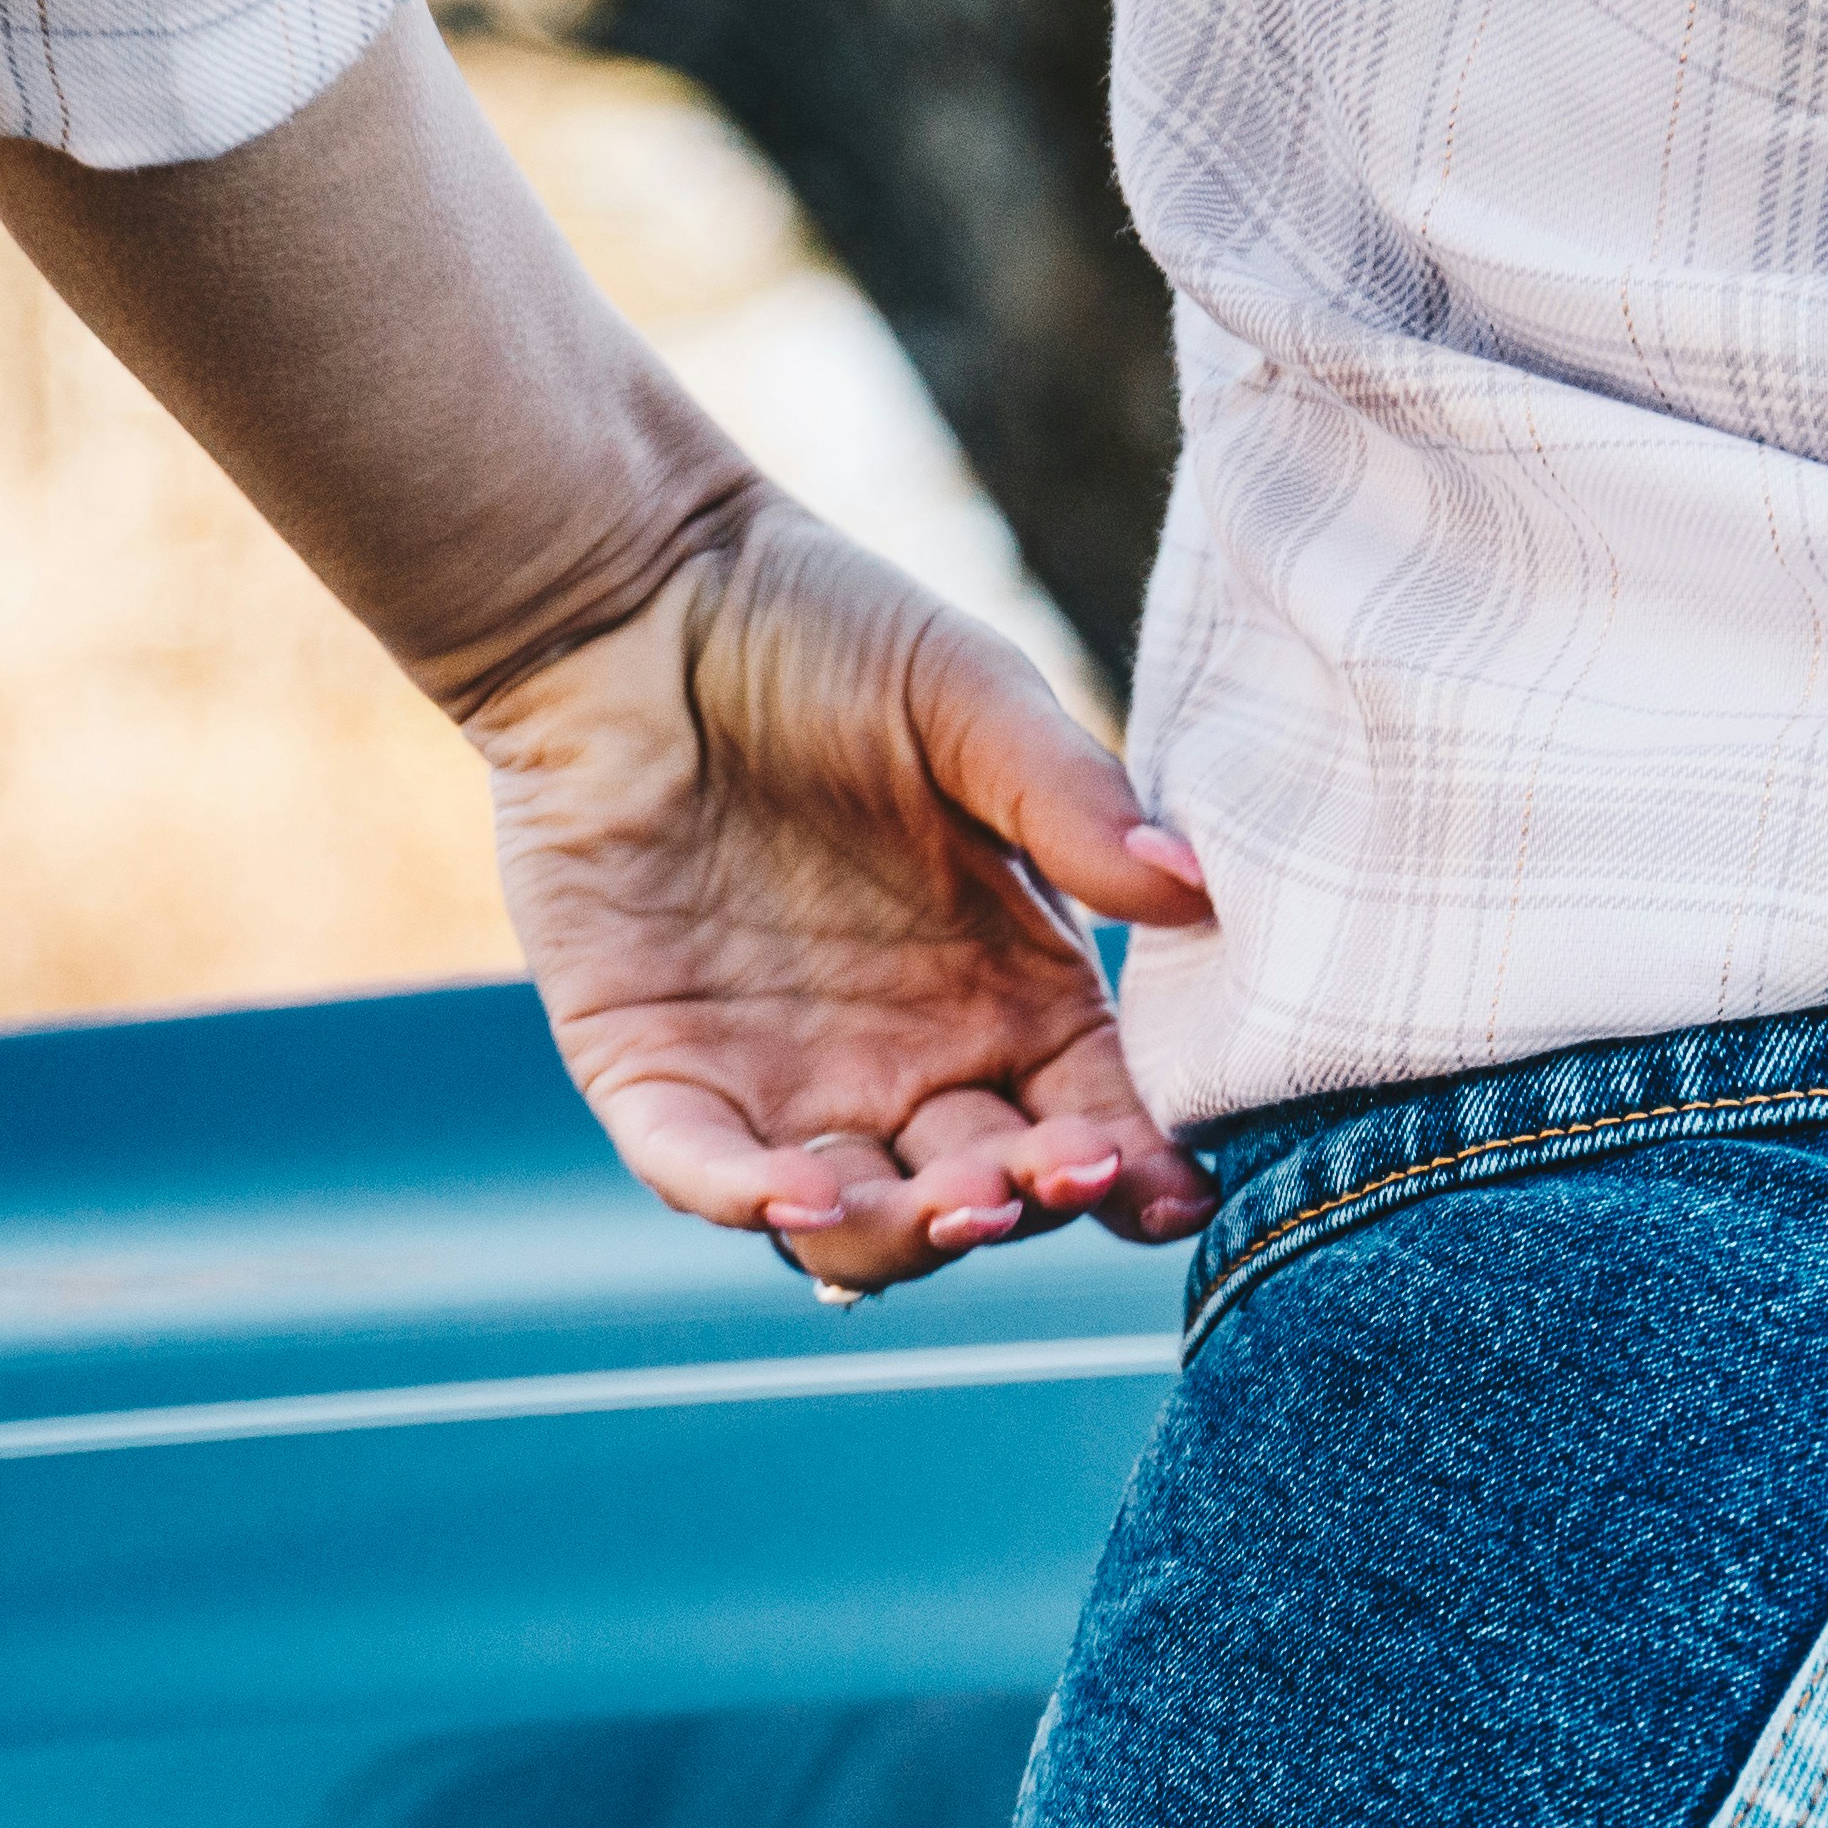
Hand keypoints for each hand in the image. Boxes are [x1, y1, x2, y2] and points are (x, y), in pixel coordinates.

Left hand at [461, 500, 1218, 1297]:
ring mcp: (778, 1082)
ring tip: (952, 1203)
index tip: (1172, 1187)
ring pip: (856, 1222)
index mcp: (1009, 996)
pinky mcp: (654, 1072)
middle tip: (1058, 1172)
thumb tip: (1192, 890)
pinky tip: (803, 1195)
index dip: (1137, 1168)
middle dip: (1028, 1204)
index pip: (1093, 1118)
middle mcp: (906, 1064)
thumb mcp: (971, 703)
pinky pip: (701, 1169)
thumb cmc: (821, 634)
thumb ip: (1074, 803)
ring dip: (908, 1232)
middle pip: (985, 1196)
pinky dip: (751, 1198)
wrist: (635, 595)